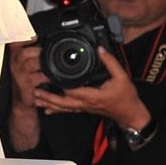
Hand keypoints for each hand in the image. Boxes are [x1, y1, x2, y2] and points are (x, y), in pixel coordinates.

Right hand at [8, 40, 46, 108]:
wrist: (23, 100)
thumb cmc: (28, 80)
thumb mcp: (27, 65)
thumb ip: (35, 53)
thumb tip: (49, 42)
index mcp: (15, 56)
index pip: (15, 43)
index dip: (24, 38)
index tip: (36, 37)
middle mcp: (15, 64)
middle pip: (23, 52)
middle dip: (38, 51)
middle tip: (50, 53)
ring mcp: (19, 75)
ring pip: (29, 64)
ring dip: (42, 63)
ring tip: (52, 65)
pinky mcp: (25, 86)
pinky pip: (36, 78)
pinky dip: (46, 77)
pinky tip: (52, 77)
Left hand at [33, 47, 147, 127]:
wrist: (131, 114)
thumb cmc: (127, 98)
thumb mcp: (122, 77)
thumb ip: (110, 62)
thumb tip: (100, 49)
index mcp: (93, 95)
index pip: (72, 90)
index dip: (60, 85)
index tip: (49, 76)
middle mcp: (86, 103)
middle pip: (63, 102)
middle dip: (48, 97)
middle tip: (34, 91)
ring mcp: (84, 107)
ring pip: (63, 108)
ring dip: (49, 103)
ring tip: (35, 99)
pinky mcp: (85, 109)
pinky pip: (68, 110)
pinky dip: (56, 110)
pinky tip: (47, 109)